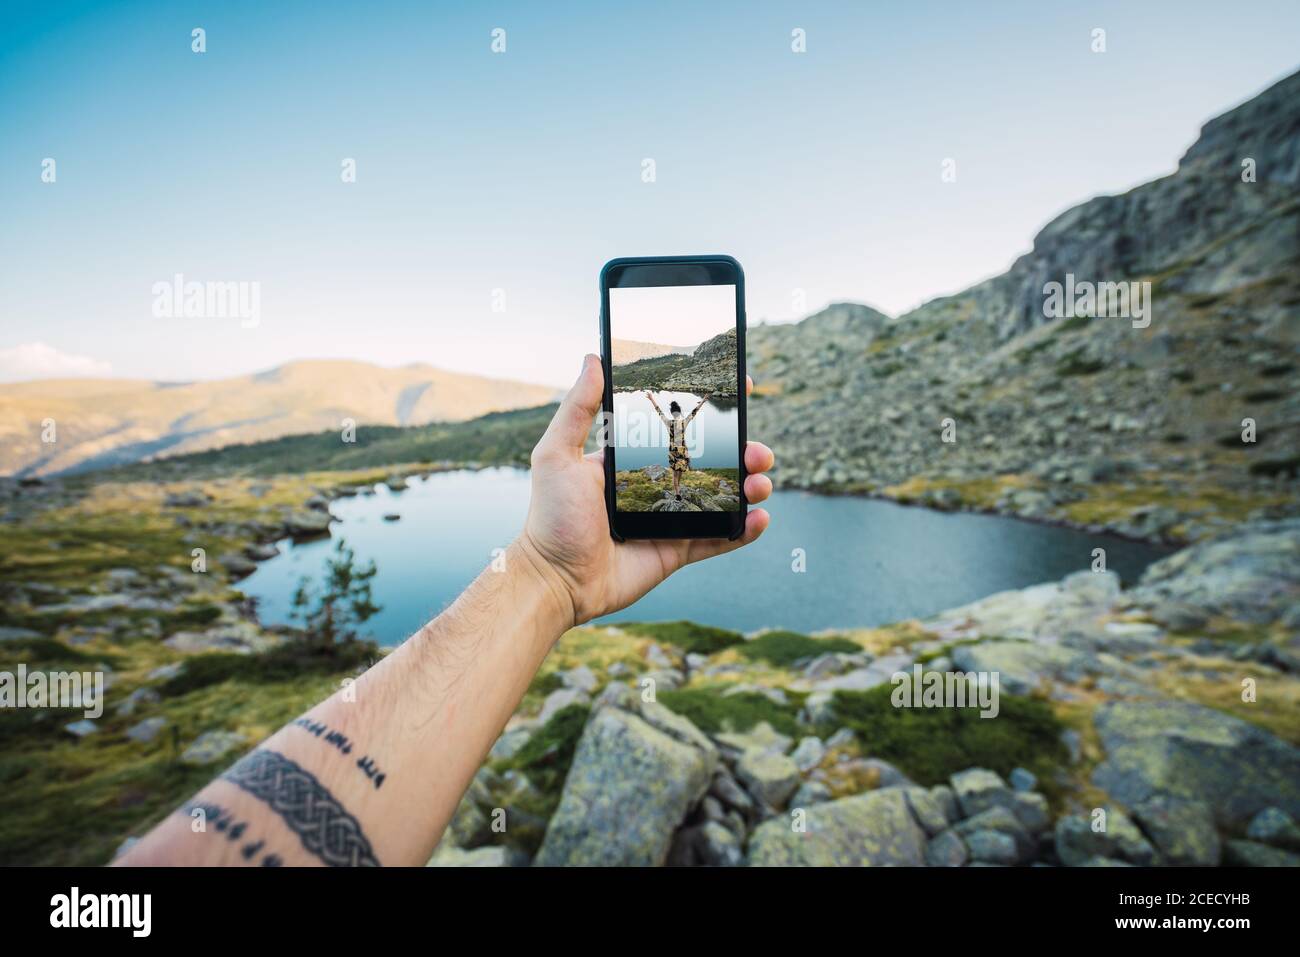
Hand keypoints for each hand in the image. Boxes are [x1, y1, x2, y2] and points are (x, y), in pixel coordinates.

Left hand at [520, 354, 772, 626]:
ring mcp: (670, 518)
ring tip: (760, 484)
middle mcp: (657, 484)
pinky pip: (720, 539)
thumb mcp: (557, 454)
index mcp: (634, 458)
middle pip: (713, 461)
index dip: (711, 410)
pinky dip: (744, 530)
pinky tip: (759, 519)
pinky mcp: (677, 551)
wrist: (554, 579)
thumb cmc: (550, 516)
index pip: (678, 426)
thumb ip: (578, 409)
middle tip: (757, 450)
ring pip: (723, 498)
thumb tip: (593, 357)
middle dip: (743, 451)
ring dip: (751, 488)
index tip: (739, 388)